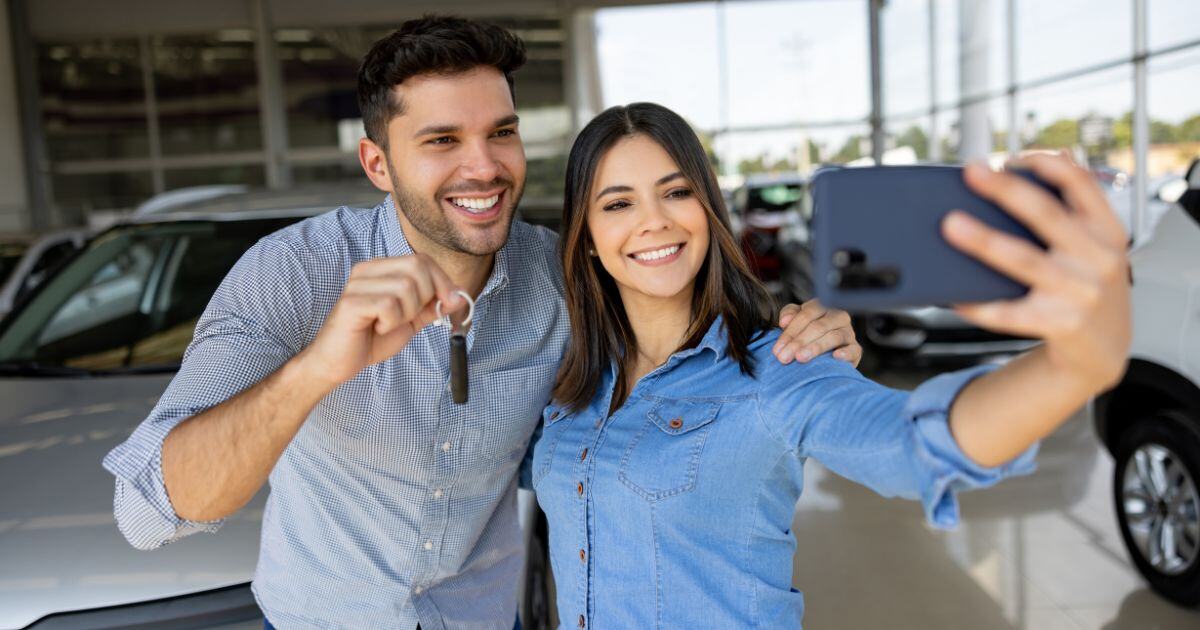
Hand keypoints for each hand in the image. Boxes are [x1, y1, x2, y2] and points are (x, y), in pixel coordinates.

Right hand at [298, 254, 465, 387]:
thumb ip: (432, 306)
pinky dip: (391, 322)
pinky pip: (389, 305)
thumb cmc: (371, 338)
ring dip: (406, 313)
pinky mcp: (351, 302)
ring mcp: (357, 284)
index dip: (442, 280)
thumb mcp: (410, 320)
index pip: (422, 260)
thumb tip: (459, 296)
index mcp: (382, 269)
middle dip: (425, 296)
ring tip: (388, 323)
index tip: (449, 303)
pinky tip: (377, 327)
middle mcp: (368, 270)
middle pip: (417, 267)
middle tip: (408, 317)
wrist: (338, 362)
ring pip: (406, 287)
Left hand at [773, 299, 861, 365]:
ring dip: (815, 348)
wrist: (826, 356)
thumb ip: (789, 315)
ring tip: (801, 357)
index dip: (791, 331)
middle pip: (818, 326)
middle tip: (785, 357)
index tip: (778, 348)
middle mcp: (838, 317)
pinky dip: (845, 353)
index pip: (807, 315)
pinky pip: (853, 349)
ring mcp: (848, 333)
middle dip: (799, 342)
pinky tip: (835, 357)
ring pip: (833, 337)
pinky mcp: (856, 349)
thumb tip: (784, 321)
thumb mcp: (796, 322)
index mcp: (822, 307)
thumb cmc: (807, 335)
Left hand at [942, 155, 1130, 390]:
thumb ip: (1078, 207)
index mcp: (1107, 232)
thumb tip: (1059, 156)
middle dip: (1006, 190)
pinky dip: (978, 303)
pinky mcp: (1060, 325)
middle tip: (972, 172)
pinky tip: (953, 294)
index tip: (1012, 157)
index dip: (1047, 165)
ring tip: (952, 224)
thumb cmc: (1089, 288)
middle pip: (1047, 215)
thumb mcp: (1097, 246)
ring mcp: (1080, 293)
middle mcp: (1099, 259)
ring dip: (984, 240)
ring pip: (1023, 260)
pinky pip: (1008, 313)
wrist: (1104, 351)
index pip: (1081, 185)